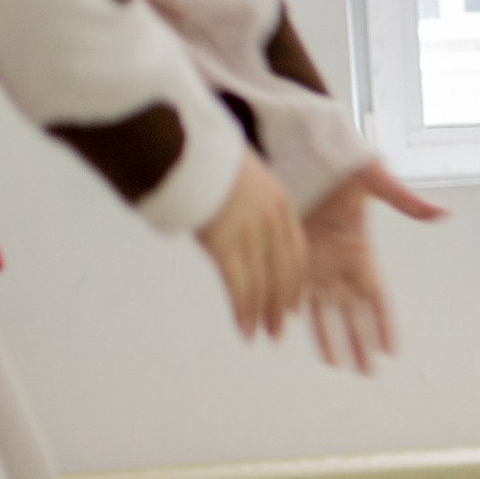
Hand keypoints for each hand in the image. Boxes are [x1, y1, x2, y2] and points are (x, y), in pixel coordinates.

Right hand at [198, 150, 307, 340]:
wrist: (183, 143)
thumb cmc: (202, 156)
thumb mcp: (239, 174)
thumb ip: (246, 201)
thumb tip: (234, 217)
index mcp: (279, 201)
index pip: (296, 251)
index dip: (295, 282)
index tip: (293, 304)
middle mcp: (271, 218)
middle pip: (284, 272)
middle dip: (281, 305)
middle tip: (278, 329)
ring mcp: (249, 231)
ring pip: (263, 283)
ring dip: (261, 314)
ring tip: (260, 335)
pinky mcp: (224, 242)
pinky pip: (239, 285)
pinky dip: (242, 311)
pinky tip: (243, 329)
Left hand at [300, 159, 447, 373]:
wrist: (306, 150)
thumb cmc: (343, 165)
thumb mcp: (376, 182)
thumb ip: (406, 202)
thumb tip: (445, 213)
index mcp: (363, 253)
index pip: (377, 299)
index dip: (384, 324)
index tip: (392, 350)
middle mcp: (341, 265)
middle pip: (353, 315)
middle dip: (360, 344)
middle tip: (367, 374)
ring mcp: (317, 264)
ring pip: (324, 312)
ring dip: (330, 340)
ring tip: (339, 367)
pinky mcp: (293, 258)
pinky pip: (293, 294)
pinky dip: (293, 316)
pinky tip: (290, 335)